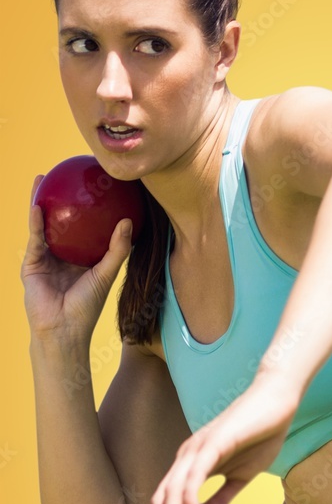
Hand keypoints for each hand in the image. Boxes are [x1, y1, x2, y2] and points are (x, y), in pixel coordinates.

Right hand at [21, 174, 132, 344]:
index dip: (90, 209)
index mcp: (83, 258)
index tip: (96, 186)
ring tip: (43, 179)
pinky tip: (38, 203)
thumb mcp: (106, 274)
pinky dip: (35, 221)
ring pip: (44, 225)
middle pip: (63, 221)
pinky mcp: (32, 263)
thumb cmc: (88, 306)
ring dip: (42, 201)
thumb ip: (117, 249)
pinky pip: (35, 238)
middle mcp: (64, 255)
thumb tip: (128, 221)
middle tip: (67, 173)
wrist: (63, 330)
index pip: (87, 228)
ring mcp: (46, 258)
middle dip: (63, 199)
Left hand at [150, 372, 300, 503]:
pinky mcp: (214, 442)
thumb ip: (218, 501)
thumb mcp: (239, 478)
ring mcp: (198, 448)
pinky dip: (190, 498)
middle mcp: (187, 455)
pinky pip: (195, 474)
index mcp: (191, 463)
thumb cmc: (260, 436)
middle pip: (162, 498)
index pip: (167, 500)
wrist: (278, 404)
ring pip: (174, 489)